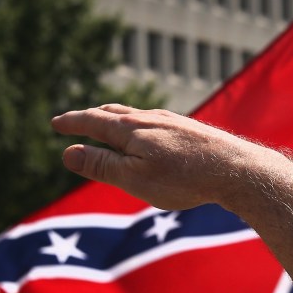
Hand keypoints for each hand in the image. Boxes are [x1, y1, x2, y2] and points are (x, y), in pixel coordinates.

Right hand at [52, 104, 282, 212]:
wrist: (236, 169)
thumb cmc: (183, 178)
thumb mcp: (134, 178)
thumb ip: (101, 165)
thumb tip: (68, 153)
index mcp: (130, 128)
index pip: (92, 121)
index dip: (72, 124)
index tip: (56, 124)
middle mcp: (149, 118)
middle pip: (114, 113)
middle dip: (92, 117)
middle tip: (77, 121)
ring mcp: (172, 122)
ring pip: (136, 117)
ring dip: (117, 120)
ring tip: (110, 126)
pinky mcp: (190, 130)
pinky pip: (156, 124)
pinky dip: (140, 127)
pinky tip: (150, 137)